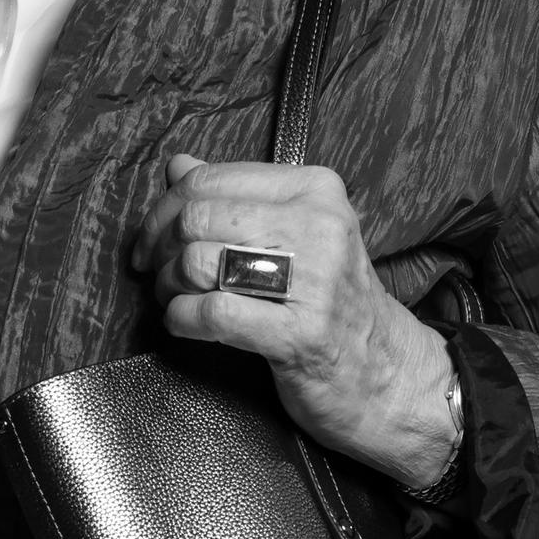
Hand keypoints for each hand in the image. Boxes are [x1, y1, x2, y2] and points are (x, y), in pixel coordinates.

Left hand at [131, 154, 458, 489]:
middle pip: (199, 218)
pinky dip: (181, 318)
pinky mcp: (300, 335)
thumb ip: (236, 197)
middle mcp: (320, 227)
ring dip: (169, 285)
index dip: (165, 207)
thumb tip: (177, 164)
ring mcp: (314, 282)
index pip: (213, 178)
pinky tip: (184, 323)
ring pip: (200, 261)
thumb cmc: (330, 302)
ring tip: (174, 298)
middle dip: (161, 247)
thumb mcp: (295, 235)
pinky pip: (212, 313)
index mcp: (316, 190)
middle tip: (156, 270)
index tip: (152, 236)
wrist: (386, 374)